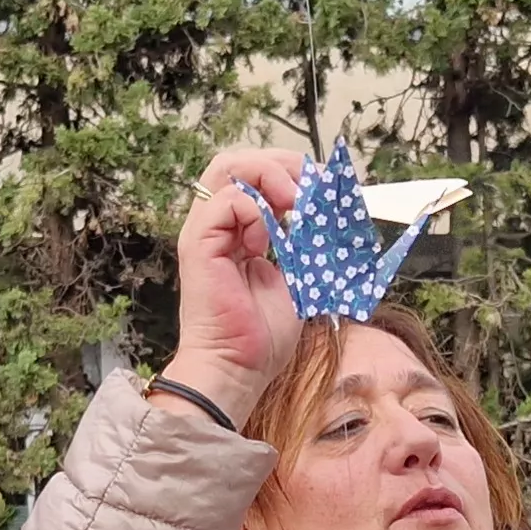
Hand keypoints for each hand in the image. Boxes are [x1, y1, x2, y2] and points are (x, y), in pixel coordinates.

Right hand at [160, 148, 309, 424]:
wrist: (238, 368)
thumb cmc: (262, 334)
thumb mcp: (298, 276)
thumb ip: (307, 241)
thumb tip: (332, 211)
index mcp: (236, 230)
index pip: (255, 175)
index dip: (290, 171)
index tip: (323, 189)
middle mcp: (217, 224)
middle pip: (238, 161)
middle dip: (281, 163)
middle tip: (311, 185)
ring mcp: (205, 231)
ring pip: (228, 168)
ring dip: (270, 176)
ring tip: (296, 201)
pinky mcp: (199, 244)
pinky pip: (227, 201)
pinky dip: (257, 210)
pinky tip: (270, 238)